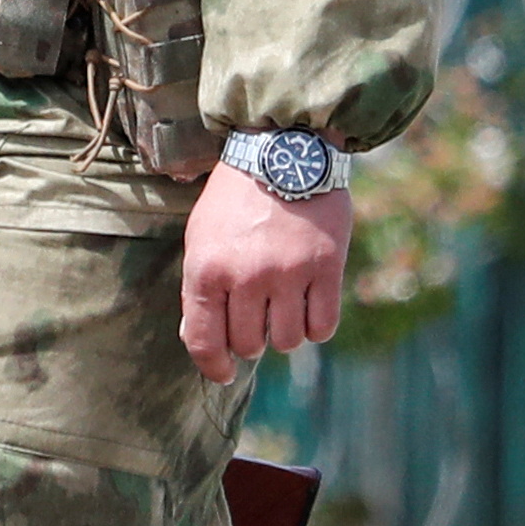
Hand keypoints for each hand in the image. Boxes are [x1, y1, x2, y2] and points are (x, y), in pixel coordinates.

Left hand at [178, 161, 352, 384]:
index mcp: (205, 268)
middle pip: (249, 345)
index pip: (204, 341)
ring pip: (288, 341)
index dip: (213, 366)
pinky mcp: (326, 269)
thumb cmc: (234, 200)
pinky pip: (322, 328)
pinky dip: (315, 325)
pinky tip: (308, 304)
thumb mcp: (201, 237)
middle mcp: (245, 276)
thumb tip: (201, 342)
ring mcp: (288, 274)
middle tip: (255, 315)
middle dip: (251, 338)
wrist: (281, 152)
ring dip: (285, 331)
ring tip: (282, 302)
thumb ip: (199, 289)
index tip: (223, 373)